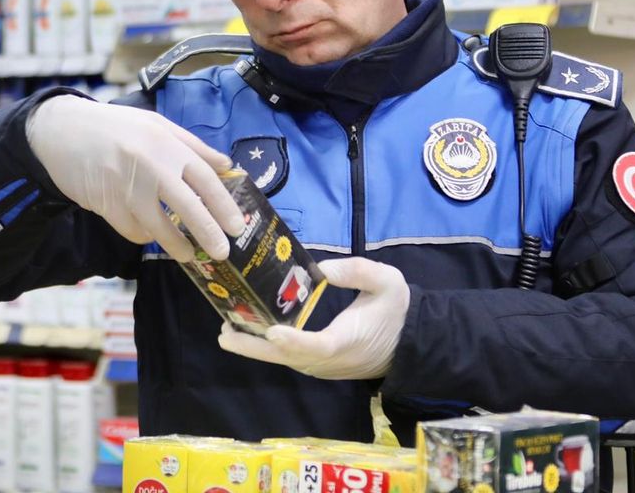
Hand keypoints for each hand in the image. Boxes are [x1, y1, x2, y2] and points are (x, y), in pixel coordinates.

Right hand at [26, 95, 243, 261]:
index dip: (224, 206)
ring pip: (159, 227)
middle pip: (188, 207)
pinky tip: (150, 234)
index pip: (205, 179)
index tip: (236, 227)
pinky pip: (133, 230)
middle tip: (222, 252)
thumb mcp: (156, 125)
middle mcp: (150, 166)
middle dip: (208, 233)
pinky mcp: (106, 206)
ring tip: (188, 253)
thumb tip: (226, 166)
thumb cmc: (114, 127)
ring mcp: (126, 188)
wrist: (61, 133)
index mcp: (166, 143)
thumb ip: (193, 146)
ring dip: (176, 244)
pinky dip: (144, 236)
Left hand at [217, 257, 409, 378]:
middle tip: (225, 334)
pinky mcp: (320, 364)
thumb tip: (323, 269)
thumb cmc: (397, 310)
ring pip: (286, 361)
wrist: (410, 342)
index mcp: (348, 339)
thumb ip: (358, 271)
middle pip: (289, 358)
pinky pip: (291, 359)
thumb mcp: (388, 281)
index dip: (294, 341)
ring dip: (255, 349)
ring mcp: (324, 365)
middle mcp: (331, 358)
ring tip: (227, 329)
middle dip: (254, 348)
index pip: (318, 345)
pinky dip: (268, 349)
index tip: (271, 332)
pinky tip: (250, 333)